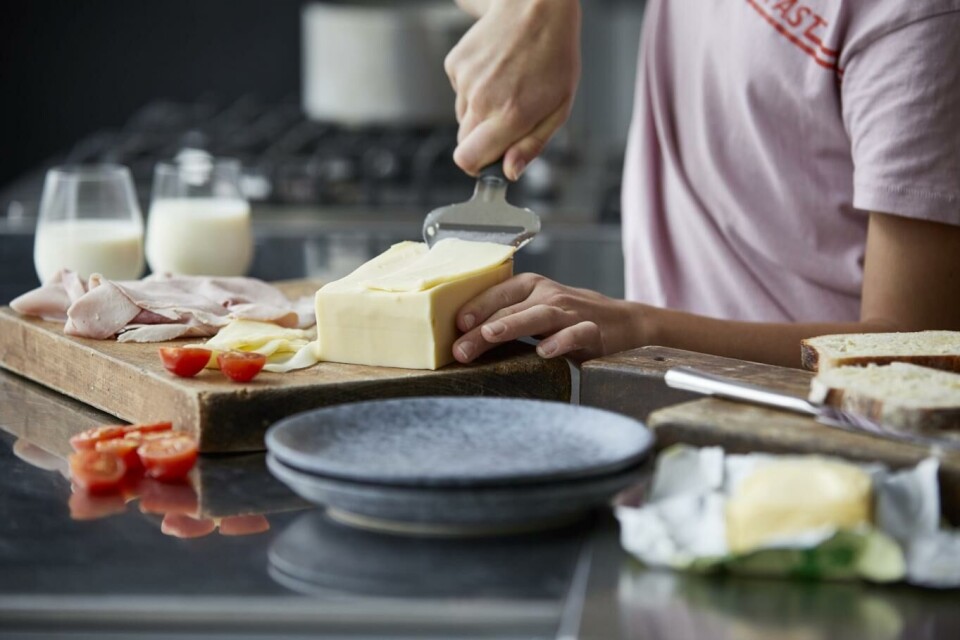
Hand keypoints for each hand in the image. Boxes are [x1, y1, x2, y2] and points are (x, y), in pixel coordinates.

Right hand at [445, 0, 580, 179]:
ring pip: (462, 116)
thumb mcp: (558, 109)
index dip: (478, 166)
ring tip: (506, 88)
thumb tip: (509, 172)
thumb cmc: (554, 57)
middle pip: (463, 143)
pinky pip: (459, 92)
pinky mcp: (455, 64)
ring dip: (480, 112)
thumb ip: (531, 146)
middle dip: (482, 141)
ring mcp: (465, 81)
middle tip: (506, 122)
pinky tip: (495, 71)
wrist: (536, 8)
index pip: (467, 160)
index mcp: (509, 115)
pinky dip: (474, 89)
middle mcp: (482, 100)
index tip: (490, 162)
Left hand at [453, 274, 642, 363]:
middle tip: (459, 349)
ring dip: (512, 325)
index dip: (476, 307)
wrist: (624, 324)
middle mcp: (549, 295)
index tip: (456, 325)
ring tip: (490, 335)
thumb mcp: (536, 310)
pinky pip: (576, 333)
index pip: (498, 294)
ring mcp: (572, 311)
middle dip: (481, 330)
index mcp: (532, 286)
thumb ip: (507, 318)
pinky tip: (545, 353)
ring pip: (539, 315)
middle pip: (510, 310)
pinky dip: (561, 341)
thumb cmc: (569, 319)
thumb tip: (463, 339)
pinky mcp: (593, 330)